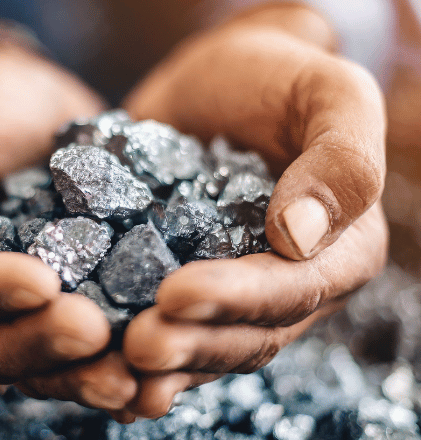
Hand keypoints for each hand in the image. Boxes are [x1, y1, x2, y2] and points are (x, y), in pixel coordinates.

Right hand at [0, 29, 134, 396]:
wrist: (19, 96)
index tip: (41, 281)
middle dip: (43, 344)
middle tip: (95, 332)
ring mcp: (18, 304)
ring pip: (42, 357)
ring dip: (84, 372)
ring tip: (133, 377)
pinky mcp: (70, 293)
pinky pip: (87, 335)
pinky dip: (118, 353)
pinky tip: (155, 367)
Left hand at [117, 5, 387, 417]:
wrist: (218, 79)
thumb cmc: (279, 76)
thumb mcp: (328, 93)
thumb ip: (340, 160)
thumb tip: (301, 236)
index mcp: (339, 250)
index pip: (292, 289)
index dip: (236, 299)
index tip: (175, 295)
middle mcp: (287, 283)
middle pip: (244, 333)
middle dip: (190, 344)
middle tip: (136, 346)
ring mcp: (230, 288)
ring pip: (202, 341)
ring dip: (161, 361)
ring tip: (114, 366)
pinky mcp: (180, 278)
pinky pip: (163, 321)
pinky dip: (132, 346)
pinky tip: (101, 363)